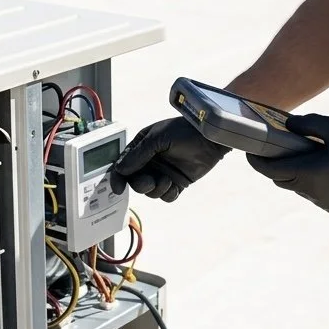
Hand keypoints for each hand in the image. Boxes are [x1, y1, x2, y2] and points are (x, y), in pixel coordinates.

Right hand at [109, 117, 228, 202]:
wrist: (210, 138)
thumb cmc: (184, 131)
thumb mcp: (158, 138)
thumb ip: (138, 154)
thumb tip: (120, 169)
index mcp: (142, 147)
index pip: (124, 164)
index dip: (118, 177)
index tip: (118, 188)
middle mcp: (151, 161)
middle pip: (135, 181)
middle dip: (140, 185)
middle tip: (150, 182)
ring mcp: (164, 172)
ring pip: (150, 191)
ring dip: (156, 189)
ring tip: (167, 180)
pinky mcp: (177, 183)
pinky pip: (166, 196)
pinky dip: (168, 194)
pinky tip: (174, 186)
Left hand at [246, 113, 328, 212]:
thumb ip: (308, 124)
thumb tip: (287, 126)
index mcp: (309, 173)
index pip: (271, 170)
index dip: (256, 161)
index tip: (247, 153)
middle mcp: (312, 192)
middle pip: (282, 180)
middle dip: (274, 166)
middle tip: (272, 149)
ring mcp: (323, 202)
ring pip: (297, 187)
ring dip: (293, 173)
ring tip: (299, 155)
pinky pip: (312, 193)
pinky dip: (309, 181)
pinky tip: (320, 166)